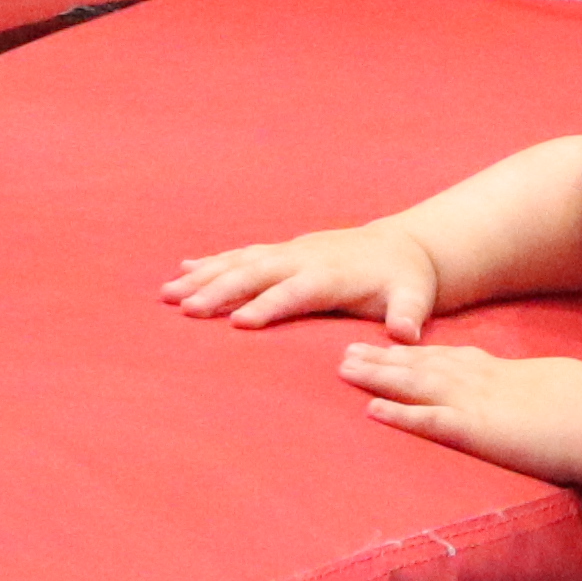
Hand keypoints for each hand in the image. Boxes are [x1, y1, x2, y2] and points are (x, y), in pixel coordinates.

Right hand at [167, 223, 437, 331]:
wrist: (402, 246)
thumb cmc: (405, 280)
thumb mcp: (414, 298)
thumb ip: (408, 315)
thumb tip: (406, 334)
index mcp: (330, 275)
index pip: (294, 292)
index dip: (268, 306)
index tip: (238, 323)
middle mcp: (303, 259)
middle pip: (255, 274)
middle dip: (220, 290)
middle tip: (186, 309)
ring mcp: (289, 252)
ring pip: (239, 262)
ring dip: (203, 276)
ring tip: (167, 293)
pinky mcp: (282, 251)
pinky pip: (241, 255)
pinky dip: (212, 261)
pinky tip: (182, 268)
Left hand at [344, 337, 581, 479]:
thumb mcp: (564, 384)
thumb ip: (543, 386)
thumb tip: (548, 389)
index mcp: (502, 372)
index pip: (450, 358)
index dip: (416, 352)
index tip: (389, 345)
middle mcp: (481, 382)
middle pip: (421, 365)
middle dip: (383, 358)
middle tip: (346, 350)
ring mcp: (475, 404)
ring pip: (415, 385)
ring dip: (377, 377)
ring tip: (343, 369)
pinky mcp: (476, 431)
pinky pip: (427, 422)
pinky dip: (398, 415)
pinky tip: (370, 411)